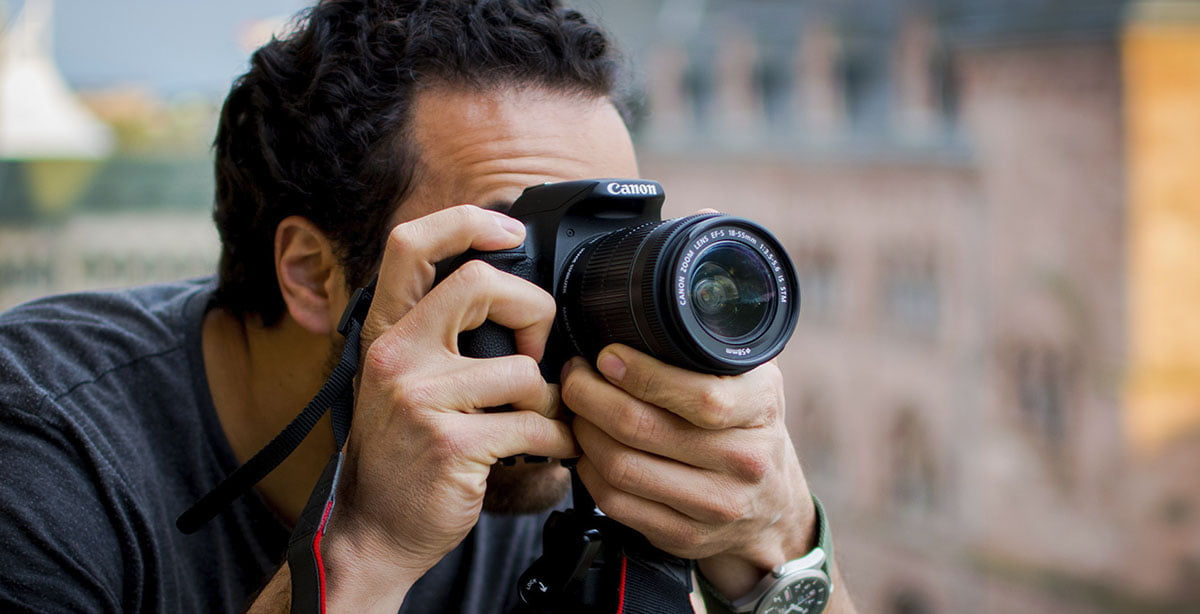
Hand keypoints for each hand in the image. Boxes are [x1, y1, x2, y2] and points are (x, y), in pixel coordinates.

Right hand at [320, 205, 576, 611]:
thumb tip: (506, 290)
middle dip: (532, 309)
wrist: (374, 532)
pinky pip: (533, 424)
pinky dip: (557, 439)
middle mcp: (397, 357)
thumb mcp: (402, 381)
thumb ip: (437, 335)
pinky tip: (551, 448)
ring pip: (522, 369)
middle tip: (537, 350)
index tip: (509, 231)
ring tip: (543, 418)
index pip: (410, 244)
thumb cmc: (401, 455)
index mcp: (386, 332)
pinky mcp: (452, 445)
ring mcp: (421, 400)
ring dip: (550, 398)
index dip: (465, 222)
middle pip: (480, 284)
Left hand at [561, 344, 817, 599]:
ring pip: (622, 467)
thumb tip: (652, 315)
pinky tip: (587, 450)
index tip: (607, 357)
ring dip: (584, 432)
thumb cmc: (751, 431)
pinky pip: (617, 502)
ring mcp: (715, 505)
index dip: (640, 374)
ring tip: (577, 410)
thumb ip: (715, 353)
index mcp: (761, 409)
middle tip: (576, 377)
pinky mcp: (685, 536)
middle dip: (590, 396)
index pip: (698, 396)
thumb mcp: (754, 382)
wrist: (773, 508)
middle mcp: (744, 460)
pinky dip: (589, 472)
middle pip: (642, 428)